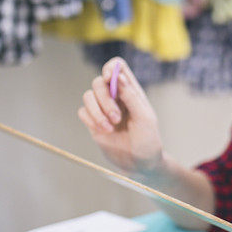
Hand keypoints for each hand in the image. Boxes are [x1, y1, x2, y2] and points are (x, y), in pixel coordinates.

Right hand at [77, 57, 167, 185]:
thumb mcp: (144, 118)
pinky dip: (90, 120)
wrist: (140, 164)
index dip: (110, 67)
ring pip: (88, 96)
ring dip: (97, 112)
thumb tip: (118, 77)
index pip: (117, 67)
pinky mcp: (94, 122)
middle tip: (116, 118)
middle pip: (98, 82)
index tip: (108, 78)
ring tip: (110, 128)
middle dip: (105, 100)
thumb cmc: (148, 140)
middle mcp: (116, 97)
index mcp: (131, 91)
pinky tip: (104, 132)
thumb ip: (131, 97)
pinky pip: (83, 112)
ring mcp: (103, 109)